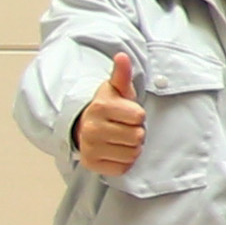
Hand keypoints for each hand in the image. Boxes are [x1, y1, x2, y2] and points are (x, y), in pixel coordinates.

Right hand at [75, 47, 147, 175]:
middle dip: (136, 132)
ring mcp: (90, 148)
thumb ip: (122, 74)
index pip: (139, 117)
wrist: (85, 126)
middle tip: (124, 127)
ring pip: (132, 153)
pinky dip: (124, 161)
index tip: (128, 113)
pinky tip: (115, 150)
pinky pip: (123, 168)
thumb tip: (122, 56)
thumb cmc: (109, 107)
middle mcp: (91, 129)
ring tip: (120, 138)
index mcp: (100, 108)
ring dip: (131, 147)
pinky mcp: (91, 165)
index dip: (138, 116)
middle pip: (137, 137)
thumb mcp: (117, 89)